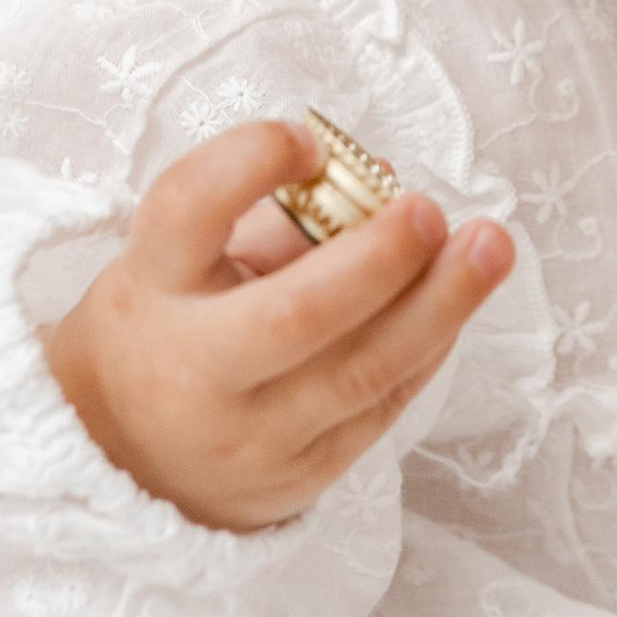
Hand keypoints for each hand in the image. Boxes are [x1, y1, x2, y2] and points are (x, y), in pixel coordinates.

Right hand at [42, 119, 511, 533]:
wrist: (126, 463)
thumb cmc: (169, 327)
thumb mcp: (180, 261)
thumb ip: (272, 214)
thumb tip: (381, 178)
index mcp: (151, 287)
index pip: (188, 211)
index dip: (249, 162)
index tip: (308, 140)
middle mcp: (193, 369)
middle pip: (295, 315)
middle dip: (378, 258)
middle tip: (428, 210)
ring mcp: (251, 434)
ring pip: (361, 373)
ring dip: (439, 305)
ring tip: (491, 247)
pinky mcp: (301, 475)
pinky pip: (382, 406)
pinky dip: (428, 345)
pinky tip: (458, 300)